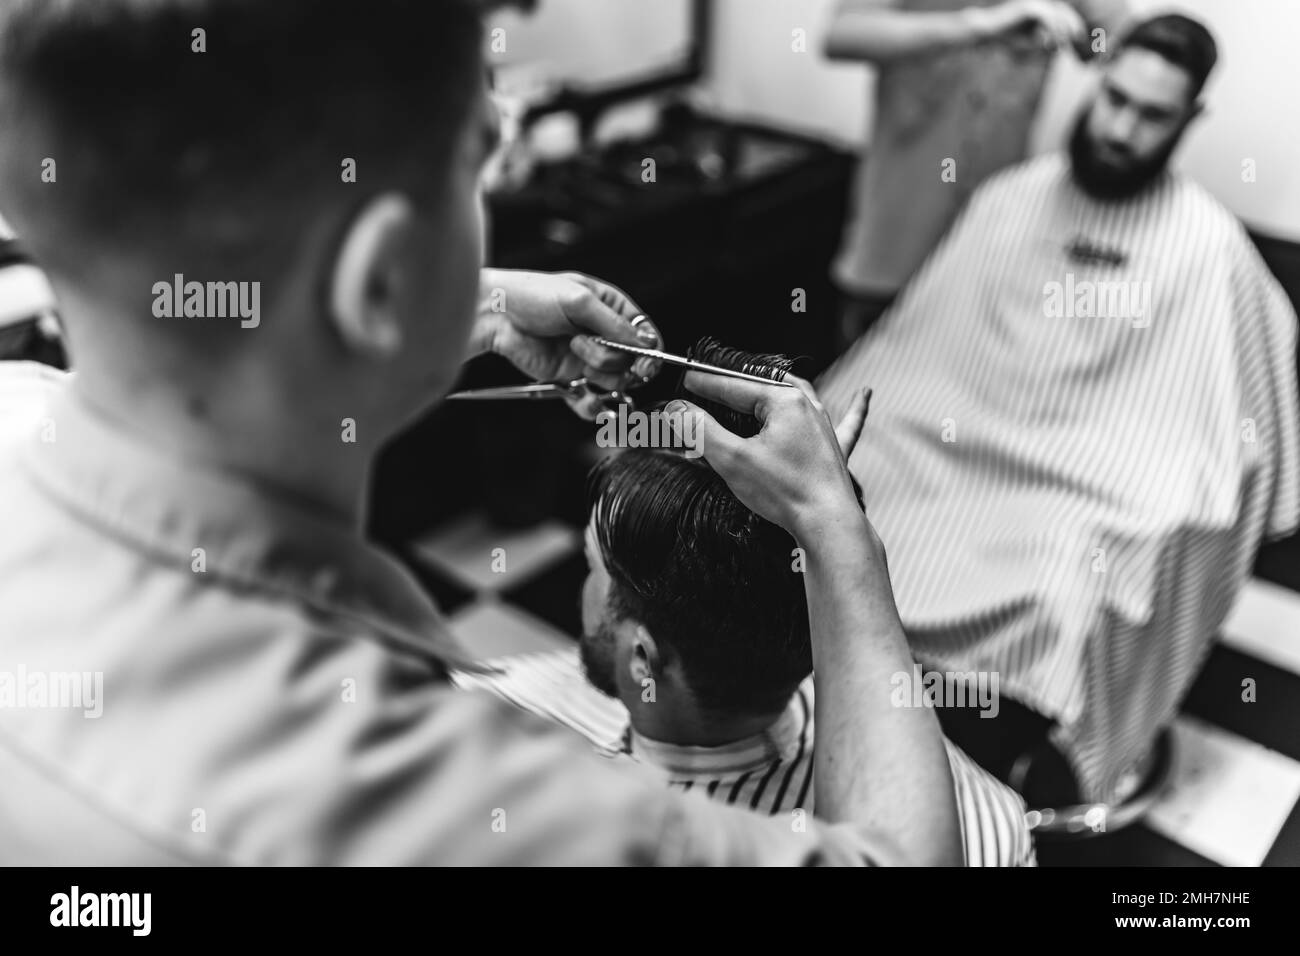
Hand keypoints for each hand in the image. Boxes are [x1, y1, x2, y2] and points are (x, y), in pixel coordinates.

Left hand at [471, 269, 660, 389]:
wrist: (496, 316)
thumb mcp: (579, 300)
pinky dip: (592, 405)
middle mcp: (603, 335)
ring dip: (598, 371)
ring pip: (615, 381)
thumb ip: (614, 324)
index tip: (644, 361)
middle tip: (595, 350)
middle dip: (615, 358)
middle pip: (633, 362)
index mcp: (611, 308)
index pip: (645, 334)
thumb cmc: (532, 294)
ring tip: (575, 351)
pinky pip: (591, 400)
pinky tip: (587, 398)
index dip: (649, 351)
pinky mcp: (571, 378)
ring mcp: (587, 359)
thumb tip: (643, 344)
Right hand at [667, 374, 872, 534]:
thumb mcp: (731, 459)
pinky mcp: (835, 450)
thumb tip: (676, 411)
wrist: (828, 523)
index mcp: (784, 401)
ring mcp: (825, 427)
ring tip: (760, 382)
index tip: (685, 379)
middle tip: (709, 385)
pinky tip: (864, 394)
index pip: (733, 385)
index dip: (705, 383)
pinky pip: (848, 420)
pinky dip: (852, 407)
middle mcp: (808, 406)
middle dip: (735, 385)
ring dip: (777, 388)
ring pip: (799, 396)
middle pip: (763, 386)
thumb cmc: (786, 493)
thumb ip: (700, 430)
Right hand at [978, 0, 1084, 49]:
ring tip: (1065, 43)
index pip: (1063, 15)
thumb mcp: (1028, 42)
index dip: (1073, 25)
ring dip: (1064, 30)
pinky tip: (1054, 41)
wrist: (989, 31)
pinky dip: (1052, 30)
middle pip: (1064, 13)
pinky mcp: (1030, 8)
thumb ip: (1044, 43)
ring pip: (1057, 15)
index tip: (1079, 37)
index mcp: (1042, 10)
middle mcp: (1041, 5)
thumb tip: (1059, 47)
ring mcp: (1036, 5)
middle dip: (1074, 25)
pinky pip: (1047, 18)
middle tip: (1080, 38)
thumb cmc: (1006, 39)